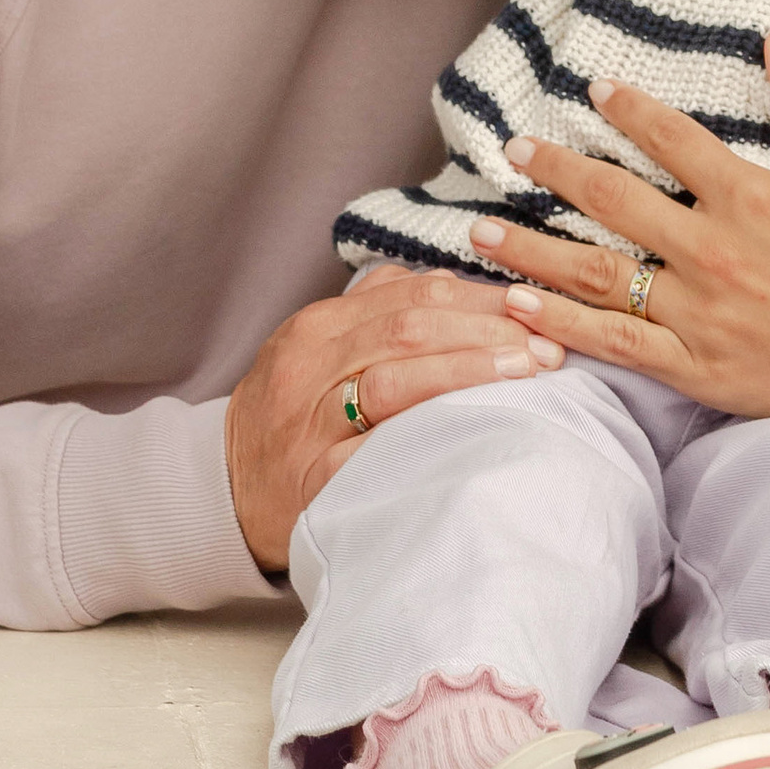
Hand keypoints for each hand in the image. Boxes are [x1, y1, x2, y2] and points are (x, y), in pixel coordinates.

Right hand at [222, 267, 560, 575]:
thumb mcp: (316, 349)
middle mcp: (310, 365)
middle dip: (488, 332)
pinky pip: (377, 454)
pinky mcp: (316, 480)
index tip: (534, 306)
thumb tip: (451, 278)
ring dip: (469, 372)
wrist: (221, 490)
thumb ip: (376, 308)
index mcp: (317, 326)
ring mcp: (310, 423)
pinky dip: (428, 437)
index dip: (482, 298)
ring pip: (395, 381)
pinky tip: (473, 432)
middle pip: (409, 329)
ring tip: (527, 373)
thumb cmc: (286, 417)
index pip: (413, 295)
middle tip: (548, 345)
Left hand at [459, 33, 769, 417]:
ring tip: (479, 229)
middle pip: (612, 199)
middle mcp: (714, 253)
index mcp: (751, 197)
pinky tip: (519, 304)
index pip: (670, 138)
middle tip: (512, 148)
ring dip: (532, 248)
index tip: (593, 89)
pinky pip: (616, 345)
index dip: (626, 108)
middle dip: (554, 169)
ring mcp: (700, 315)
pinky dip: (562, 324)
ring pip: (596, 274)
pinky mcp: (699, 369)